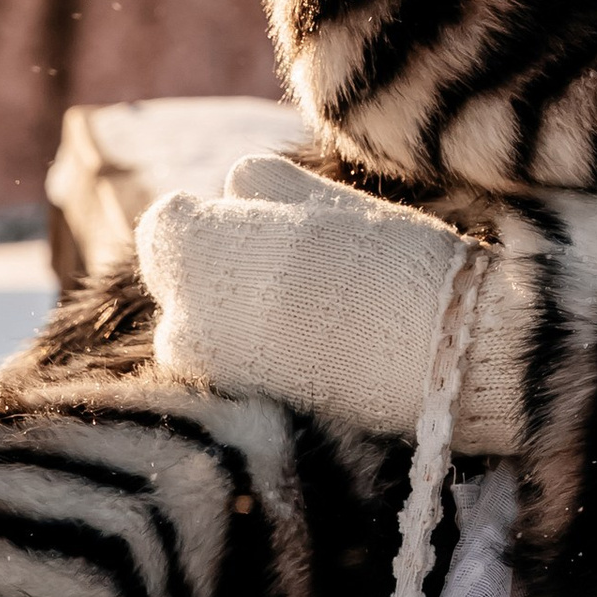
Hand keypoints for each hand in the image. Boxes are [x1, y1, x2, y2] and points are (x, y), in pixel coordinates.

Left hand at [140, 156, 533, 452]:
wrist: (430, 354)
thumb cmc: (383, 257)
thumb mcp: (322, 198)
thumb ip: (264, 184)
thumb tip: (235, 182)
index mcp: (193, 252)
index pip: (166, 226)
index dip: (210, 216)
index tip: (253, 217)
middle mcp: (182, 318)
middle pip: (182, 282)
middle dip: (219, 269)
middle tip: (291, 260)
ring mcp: (209, 376)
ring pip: (203, 331)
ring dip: (235, 317)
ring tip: (307, 307)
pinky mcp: (241, 414)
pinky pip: (230, 372)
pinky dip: (259, 358)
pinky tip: (314, 348)